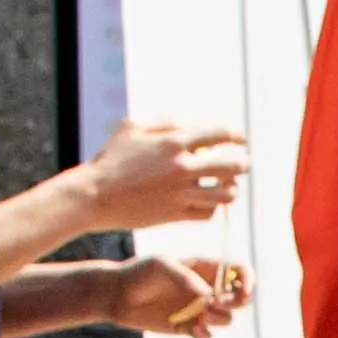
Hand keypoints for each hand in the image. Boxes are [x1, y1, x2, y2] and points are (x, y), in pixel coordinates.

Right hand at [67, 123, 247, 237]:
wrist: (94, 196)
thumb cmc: (110, 159)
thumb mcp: (131, 127)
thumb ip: (163, 122)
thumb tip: (188, 126)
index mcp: (174, 141)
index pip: (219, 134)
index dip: (236, 136)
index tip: (242, 140)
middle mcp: (182, 167)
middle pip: (231, 165)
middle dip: (242, 164)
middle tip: (243, 164)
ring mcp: (181, 193)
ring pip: (224, 194)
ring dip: (230, 188)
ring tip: (227, 185)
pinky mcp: (176, 214)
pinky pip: (208, 213)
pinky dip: (213, 207)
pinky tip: (209, 201)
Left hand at [111, 249, 250, 337]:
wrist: (117, 295)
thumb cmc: (139, 273)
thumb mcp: (161, 266)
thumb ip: (186, 278)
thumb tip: (209, 296)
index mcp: (204, 268)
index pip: (237, 271)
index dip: (247, 280)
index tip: (244, 290)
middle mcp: (205, 289)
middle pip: (239, 297)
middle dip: (238, 302)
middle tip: (220, 303)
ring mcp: (197, 309)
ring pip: (225, 318)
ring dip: (221, 318)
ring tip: (203, 315)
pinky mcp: (186, 327)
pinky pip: (206, 335)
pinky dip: (206, 334)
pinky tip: (196, 330)